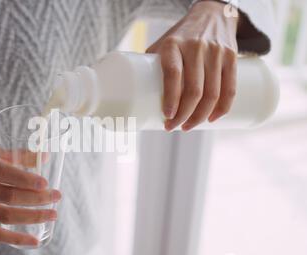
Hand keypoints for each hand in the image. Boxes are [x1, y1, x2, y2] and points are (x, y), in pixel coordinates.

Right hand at [0, 148, 60, 246]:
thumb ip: (13, 156)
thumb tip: (45, 156)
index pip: (1, 172)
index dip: (24, 179)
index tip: (45, 183)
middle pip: (6, 196)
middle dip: (36, 198)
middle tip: (57, 197)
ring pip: (4, 216)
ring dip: (32, 217)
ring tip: (52, 214)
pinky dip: (15, 239)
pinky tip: (34, 239)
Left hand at [146, 0, 238, 130]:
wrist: (212, 14)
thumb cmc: (180, 37)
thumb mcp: (163, 44)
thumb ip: (153, 67)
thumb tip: (137, 98)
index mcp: (173, 45)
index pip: (173, 74)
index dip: (171, 99)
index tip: (167, 116)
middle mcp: (195, 47)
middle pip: (194, 90)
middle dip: (184, 115)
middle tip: (175, 126)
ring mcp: (215, 52)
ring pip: (212, 93)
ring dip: (200, 116)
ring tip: (188, 126)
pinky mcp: (231, 57)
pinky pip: (230, 88)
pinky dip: (222, 108)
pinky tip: (212, 119)